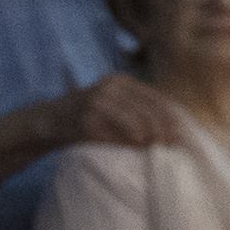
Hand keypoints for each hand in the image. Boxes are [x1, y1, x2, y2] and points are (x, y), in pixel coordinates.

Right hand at [68, 77, 187, 154]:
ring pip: (135, 121)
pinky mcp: (85, 119)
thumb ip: (139, 108)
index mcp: (120, 81)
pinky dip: (129, 142)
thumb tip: (173, 128)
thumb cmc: (88, 115)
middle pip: (148, 109)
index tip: (181, 133)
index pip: (155, 98)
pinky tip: (138, 148)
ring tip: (157, 148)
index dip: (170, 117)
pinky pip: (114, 133)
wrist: (48, 120)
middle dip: (164, 129)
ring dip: (149, 137)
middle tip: (172, 145)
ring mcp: (96, 101)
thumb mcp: (115, 103)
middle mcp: (109, 86)